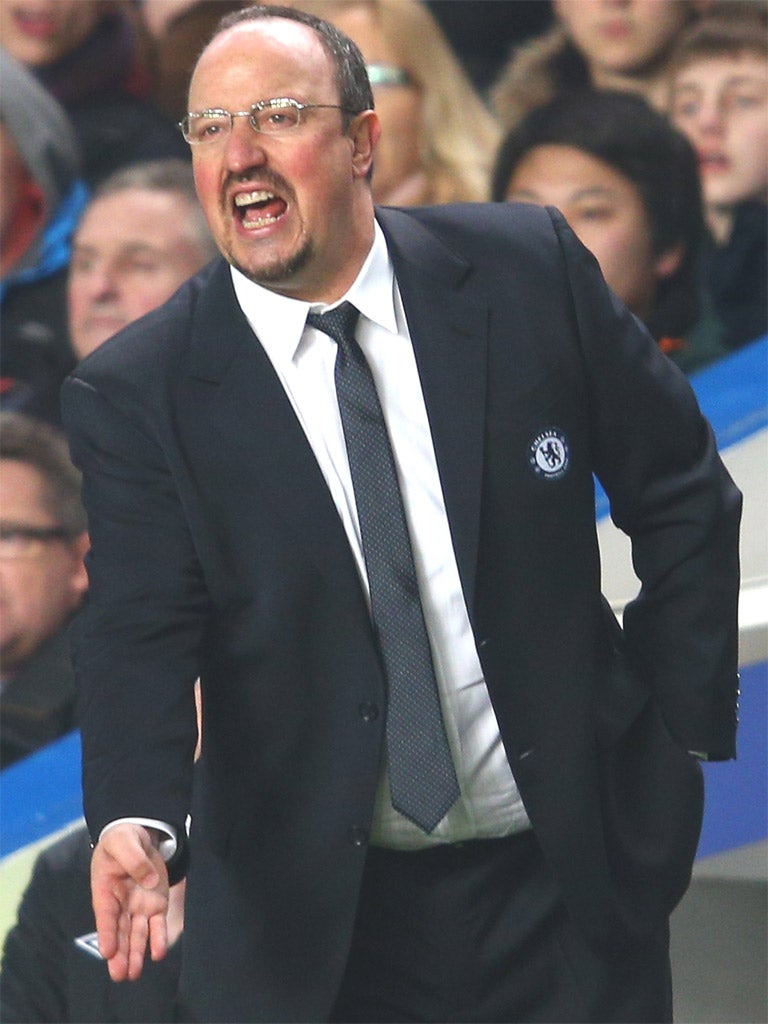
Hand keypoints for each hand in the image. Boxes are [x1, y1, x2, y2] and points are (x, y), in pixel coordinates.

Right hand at [90, 823, 169, 980]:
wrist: (138, 835)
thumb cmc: (122, 839)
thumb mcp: (124, 842)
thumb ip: (134, 859)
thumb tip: (149, 881)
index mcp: (106, 890)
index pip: (106, 915)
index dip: (107, 934)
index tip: (108, 952)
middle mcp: (121, 904)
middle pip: (120, 932)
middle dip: (119, 954)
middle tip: (119, 975)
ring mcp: (138, 906)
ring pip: (136, 934)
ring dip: (136, 954)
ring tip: (134, 974)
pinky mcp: (155, 904)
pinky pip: (157, 924)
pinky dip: (158, 938)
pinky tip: (158, 953)